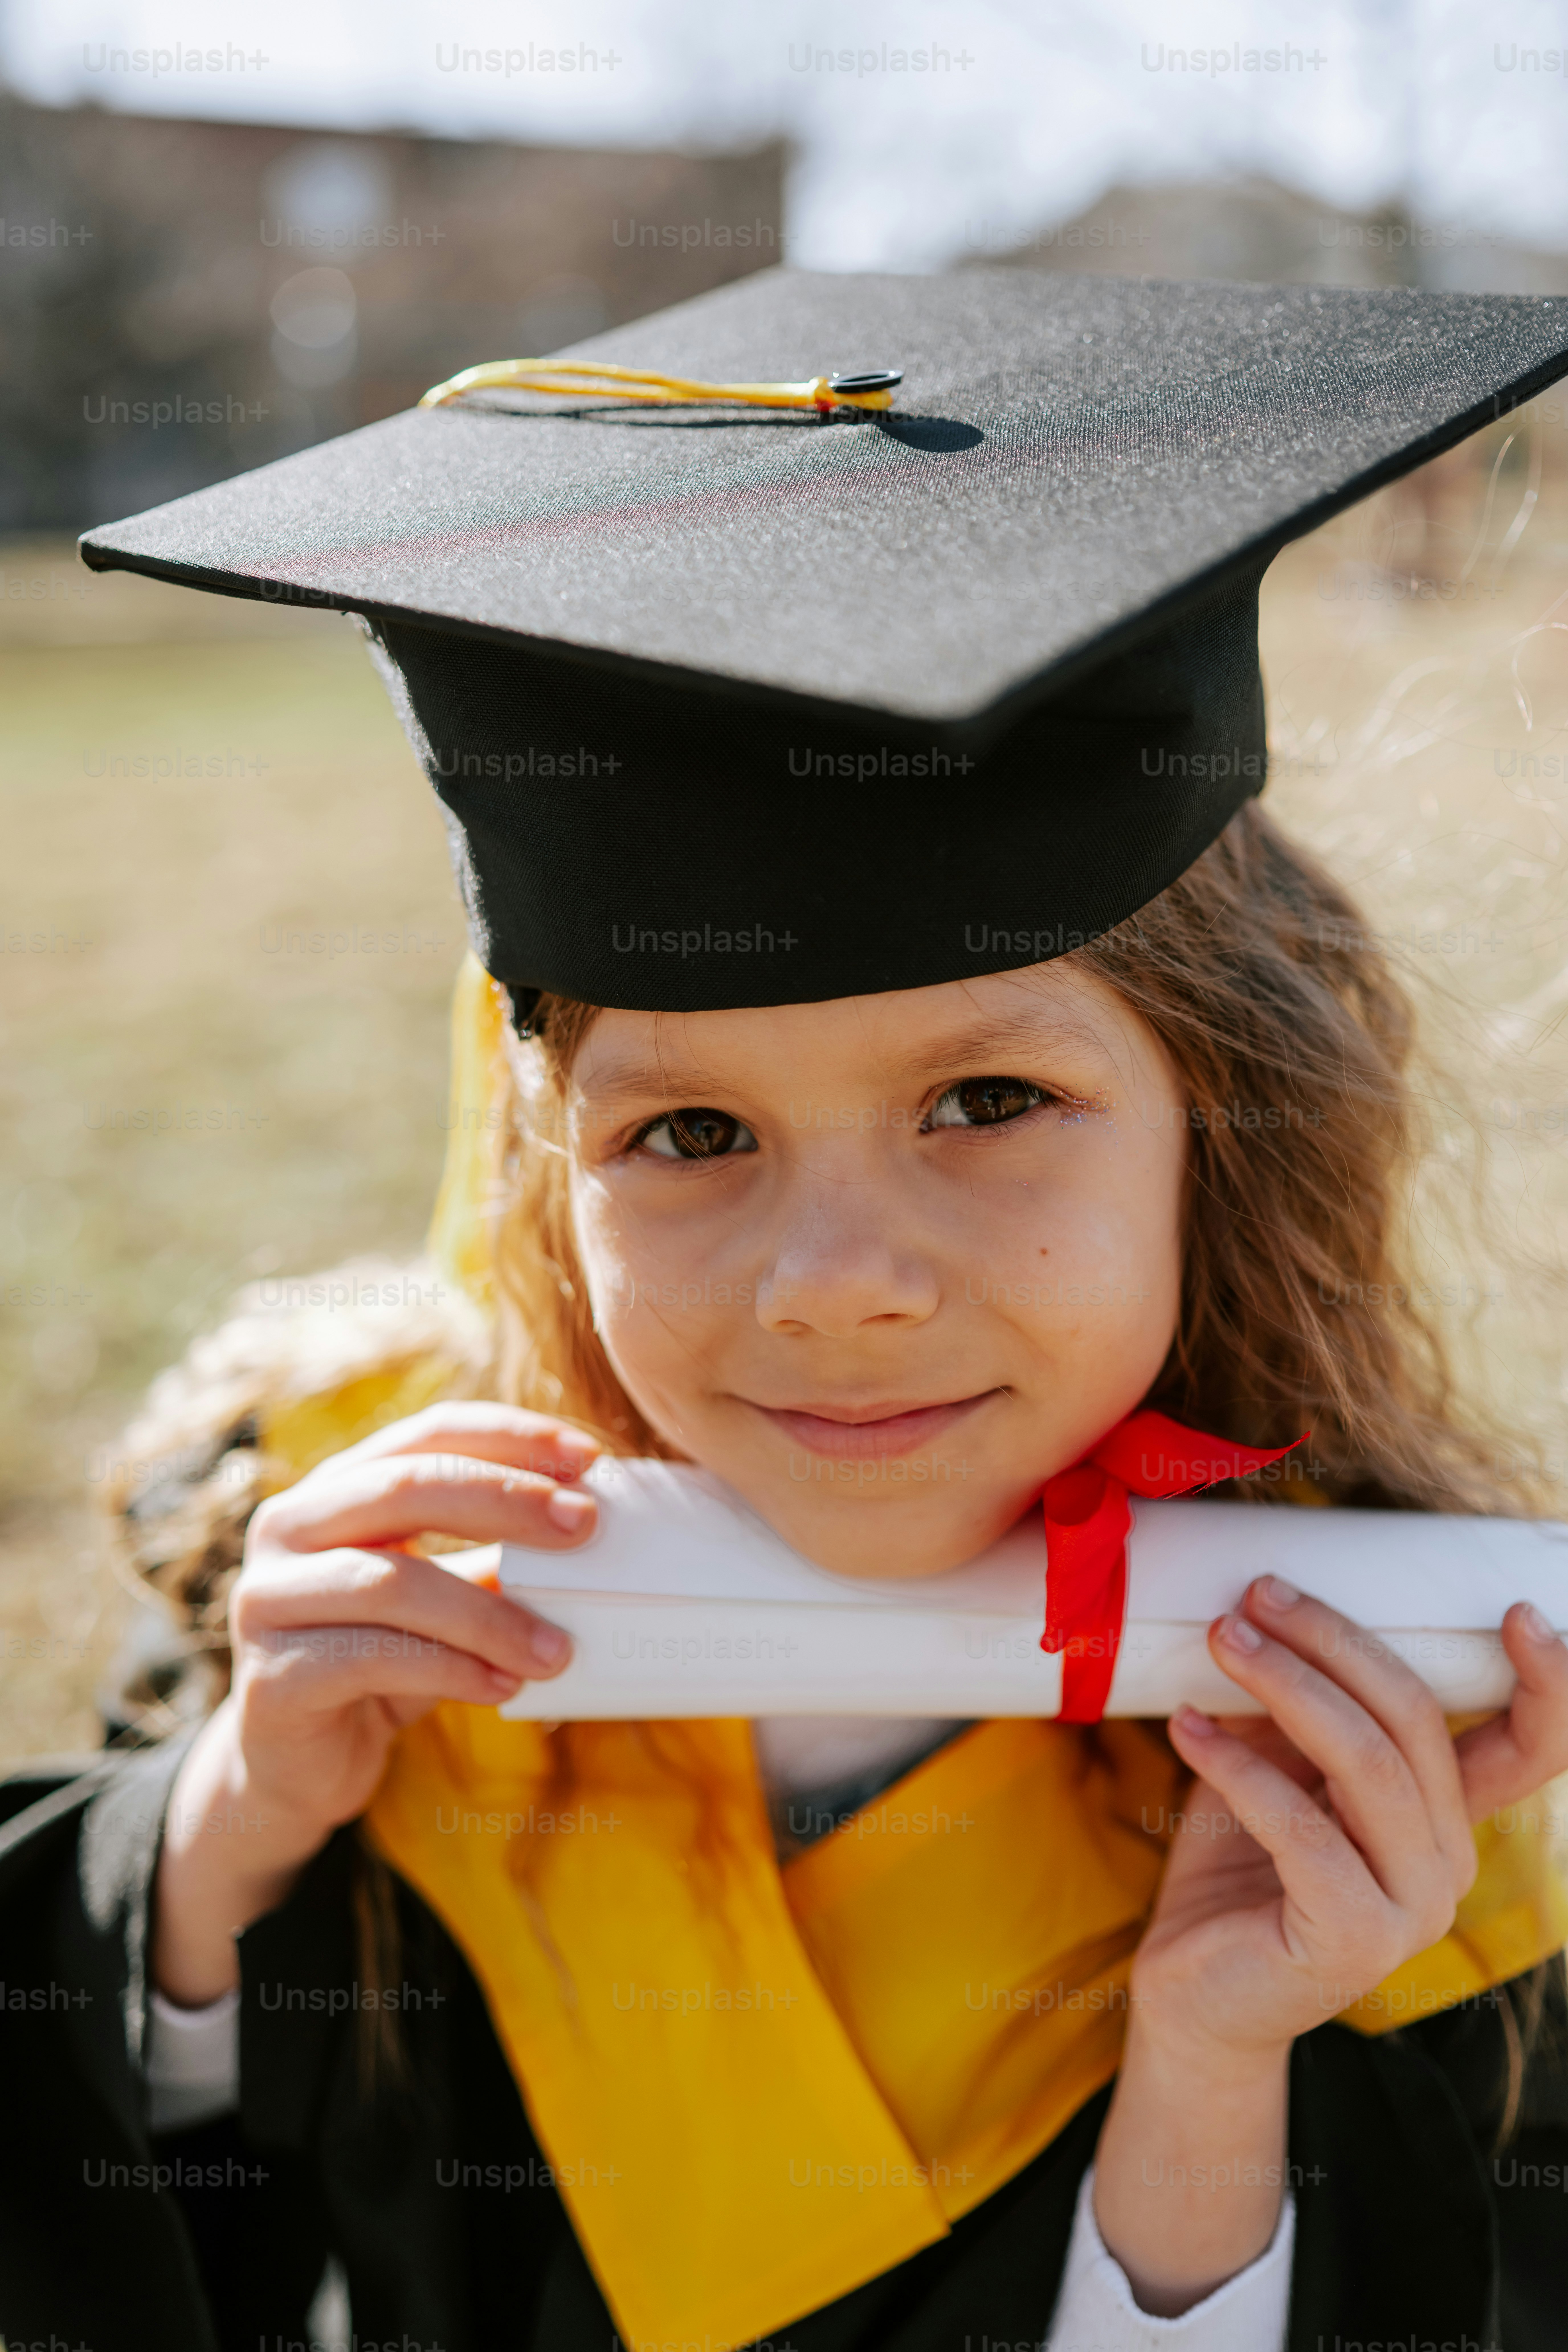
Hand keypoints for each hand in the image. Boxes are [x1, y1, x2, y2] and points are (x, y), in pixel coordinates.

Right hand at [152, 1403, 601, 2003]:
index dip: (509, 1436)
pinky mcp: (272, 1677)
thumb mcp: (445, 1597)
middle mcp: (288, 1526)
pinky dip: (451, 1669)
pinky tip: (502, 1687)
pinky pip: (373, 1658)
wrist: (301, 1761)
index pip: (428, 1433)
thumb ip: (494, 1558)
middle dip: (506, 1501)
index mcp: (336, 1486)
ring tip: (558, 1649)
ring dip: (490, 1615)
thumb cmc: (383, 1661)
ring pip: (393, 1583)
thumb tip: (586, 1528)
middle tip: (584, 1526)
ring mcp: (268, 1598)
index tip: (588, 1458)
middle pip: (406, 1487)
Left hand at [1092, 1577, 1567, 2314]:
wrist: (1193, 1993)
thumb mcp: (1276, 1769)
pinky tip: (1186, 1728)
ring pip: (1366, 1762)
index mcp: (1444, 1817)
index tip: (1510, 1611)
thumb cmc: (1234, 1869)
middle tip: (1257, 1596)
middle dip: (1332, 1642)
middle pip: (1413, 1722)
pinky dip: (1237, 1765)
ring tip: (1222, 1639)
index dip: (1540, 1681)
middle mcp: (1446, 1864)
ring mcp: (1409, 1910)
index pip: (1524, 1746)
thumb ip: (1299, 1711)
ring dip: (1286, 1685)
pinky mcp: (1353, 1940)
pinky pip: (1301, 1826)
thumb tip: (1277, 1617)